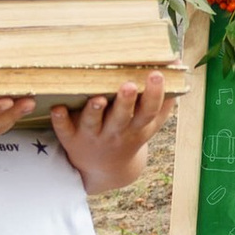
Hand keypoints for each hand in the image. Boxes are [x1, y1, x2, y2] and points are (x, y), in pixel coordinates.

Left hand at [51, 73, 170, 193]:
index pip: (148, 111)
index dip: (154, 94)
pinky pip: (64, 130)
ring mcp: (93, 136)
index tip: (156, 74)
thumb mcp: (150, 124)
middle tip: (128, 85)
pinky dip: (60, 120)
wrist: (105, 170)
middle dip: (126, 102)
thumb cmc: (130, 136)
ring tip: (97, 99)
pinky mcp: (72, 139)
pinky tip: (57, 108)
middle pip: (122, 118)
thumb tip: (176, 64)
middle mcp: (116, 132)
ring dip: (95, 111)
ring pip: (94, 124)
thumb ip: (163, 98)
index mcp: (136, 127)